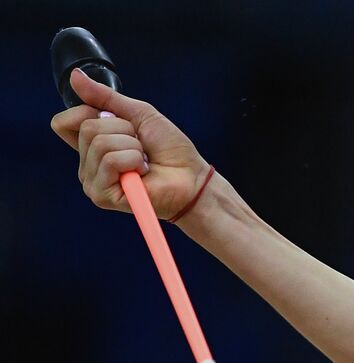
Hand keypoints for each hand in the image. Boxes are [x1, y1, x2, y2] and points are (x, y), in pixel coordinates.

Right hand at [50, 67, 210, 221]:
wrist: (191, 175)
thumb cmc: (169, 148)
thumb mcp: (137, 113)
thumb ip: (105, 97)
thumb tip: (75, 76)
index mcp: (89, 145)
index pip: (63, 122)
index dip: (87, 113)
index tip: (118, 120)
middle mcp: (86, 164)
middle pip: (87, 129)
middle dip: (123, 130)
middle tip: (141, 145)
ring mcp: (93, 182)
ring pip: (101, 144)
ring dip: (132, 146)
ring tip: (143, 160)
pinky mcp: (103, 196)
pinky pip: (111, 161)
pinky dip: (134, 160)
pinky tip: (143, 172)